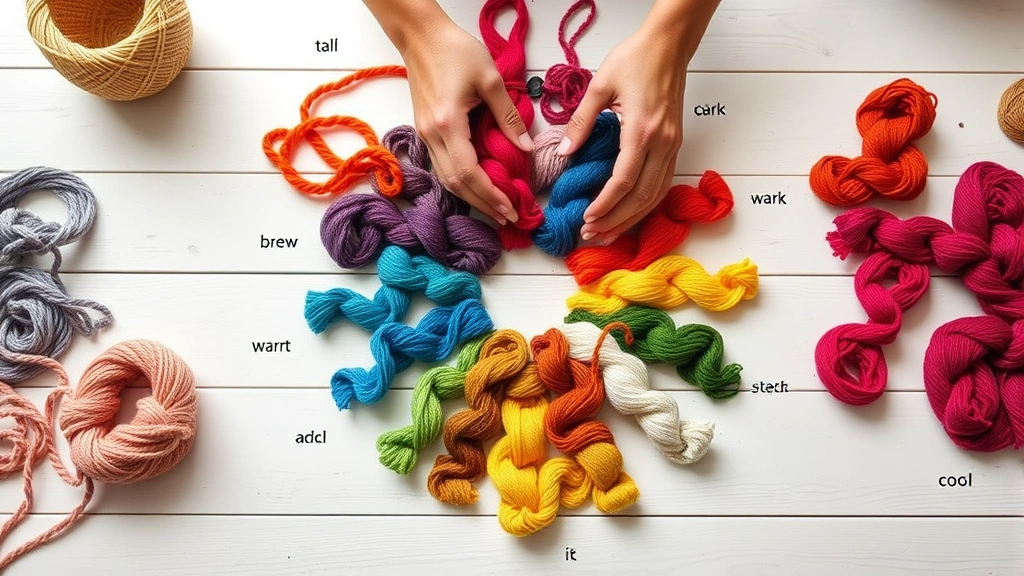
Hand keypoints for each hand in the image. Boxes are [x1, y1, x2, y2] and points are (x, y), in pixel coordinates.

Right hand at [400, 18, 533, 225]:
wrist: (421, 36)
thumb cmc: (455, 50)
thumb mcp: (490, 79)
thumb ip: (509, 117)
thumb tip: (527, 148)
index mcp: (447, 124)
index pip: (469, 172)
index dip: (490, 195)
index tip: (510, 209)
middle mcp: (431, 135)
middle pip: (455, 183)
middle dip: (482, 204)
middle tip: (507, 216)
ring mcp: (424, 134)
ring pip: (446, 178)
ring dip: (470, 196)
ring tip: (495, 207)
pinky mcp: (424, 130)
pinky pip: (442, 165)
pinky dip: (460, 180)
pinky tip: (477, 185)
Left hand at [557, 5, 704, 244]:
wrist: (668, 45)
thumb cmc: (635, 58)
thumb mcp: (600, 85)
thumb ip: (581, 122)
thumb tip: (564, 153)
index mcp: (642, 130)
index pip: (624, 180)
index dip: (605, 204)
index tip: (587, 219)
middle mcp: (662, 143)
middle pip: (642, 196)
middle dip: (616, 220)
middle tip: (591, 235)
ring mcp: (672, 145)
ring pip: (655, 195)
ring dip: (632, 218)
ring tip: (607, 234)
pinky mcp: (674, 144)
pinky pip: (662, 184)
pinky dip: (645, 204)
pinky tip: (629, 214)